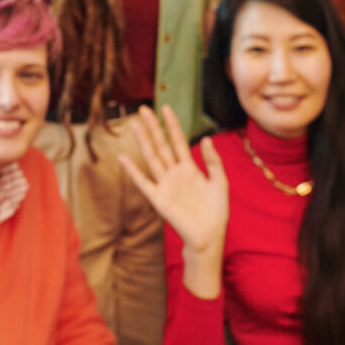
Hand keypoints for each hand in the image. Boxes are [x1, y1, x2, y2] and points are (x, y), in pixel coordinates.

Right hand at [119, 106, 228, 256]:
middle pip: (161, 145)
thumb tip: (205, 139)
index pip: (178, 140)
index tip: (167, 107)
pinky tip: (124, 158)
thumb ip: (213, 161)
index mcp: (190, 168)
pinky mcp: (158, 199)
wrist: (209, 236)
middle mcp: (174, 173)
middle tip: (143, 109)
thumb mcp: (220, 182)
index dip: (172, 124)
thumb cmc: (216, 211)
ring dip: (143, 141)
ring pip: (152, 158)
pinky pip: (143, 182)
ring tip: (134, 124)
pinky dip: (133, 171)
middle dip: (153, 127)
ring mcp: (165, 185)